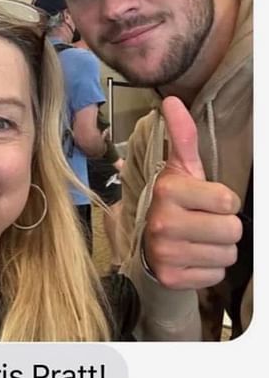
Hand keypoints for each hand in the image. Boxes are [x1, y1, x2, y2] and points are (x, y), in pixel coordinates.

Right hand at [143, 96, 242, 289]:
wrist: (146, 240)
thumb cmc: (171, 201)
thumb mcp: (178, 168)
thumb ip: (182, 136)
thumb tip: (172, 100)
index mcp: (168, 190)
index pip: (228, 200)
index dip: (222, 201)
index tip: (204, 201)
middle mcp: (163, 222)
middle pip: (232, 230)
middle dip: (223, 227)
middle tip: (202, 221)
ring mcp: (166, 252)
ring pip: (227, 255)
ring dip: (218, 248)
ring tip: (197, 239)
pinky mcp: (171, 277)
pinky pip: (215, 275)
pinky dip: (208, 268)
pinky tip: (192, 256)